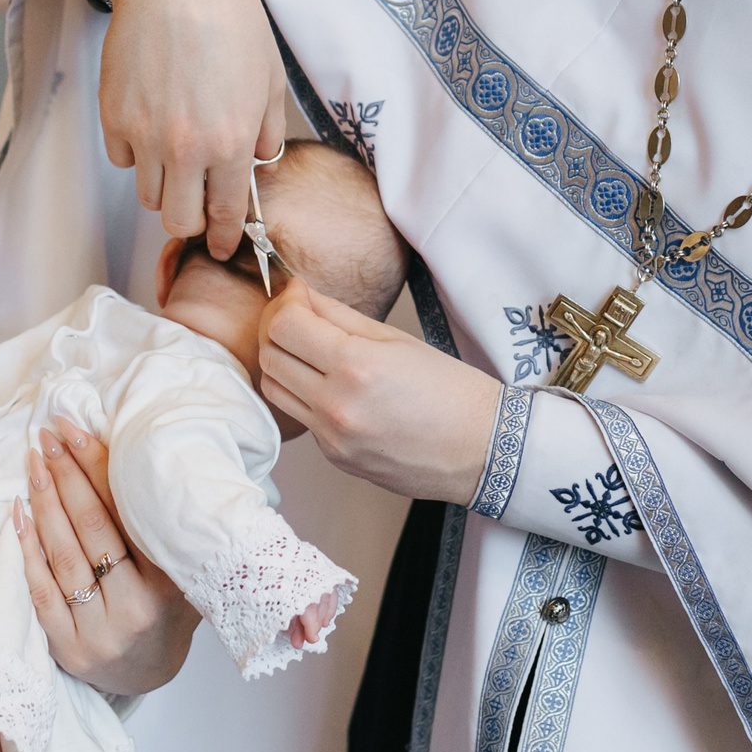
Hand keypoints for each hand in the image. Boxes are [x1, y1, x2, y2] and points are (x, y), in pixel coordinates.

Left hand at [13, 417, 198, 694]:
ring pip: (64, 555)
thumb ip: (164, 525)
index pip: (127, 512)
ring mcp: (99, 631)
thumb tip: (138, 451)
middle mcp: (136, 607)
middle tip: (47, 437)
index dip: (97, 466)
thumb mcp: (181, 569)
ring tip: (34, 463)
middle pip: (93, 528)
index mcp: (171, 581)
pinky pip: (41, 590)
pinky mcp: (68, 648)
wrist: (149, 673)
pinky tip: (20, 513)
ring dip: (45, 502)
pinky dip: (28, 549)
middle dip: (66, 475)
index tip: (73, 430)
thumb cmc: (166, 607)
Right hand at [101, 0, 286, 258]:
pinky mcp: (112, 115)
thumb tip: (257, 165)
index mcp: (229, 143)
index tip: (226, 247)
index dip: (227, 238)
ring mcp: (144, 133)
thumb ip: (265, 133)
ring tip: (177, 158)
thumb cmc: (232, 21)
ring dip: (165, 187)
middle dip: (193, 220)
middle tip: (199, 204)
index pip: (226, 214)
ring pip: (148, 196)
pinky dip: (137, 154)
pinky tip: (152, 124)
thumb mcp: (269, 79)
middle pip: (178, 221)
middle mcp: (184, 148)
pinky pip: (123, 159)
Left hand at [258, 277, 502, 502]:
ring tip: (308, 350)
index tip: (299, 295)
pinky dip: (304, 394)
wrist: (482, 450)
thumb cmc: (451, 391)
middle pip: (269, 356)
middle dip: (276, 328)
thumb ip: (341, 317)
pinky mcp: (334, 457)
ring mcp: (332, 437)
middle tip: (298, 317)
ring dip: (282, 362)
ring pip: (274, 389)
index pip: (284, 325)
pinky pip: (301, 416)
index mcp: (355, 367)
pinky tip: (331, 385)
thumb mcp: (397, 340)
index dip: (285, 302)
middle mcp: (336, 405)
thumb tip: (303, 297)